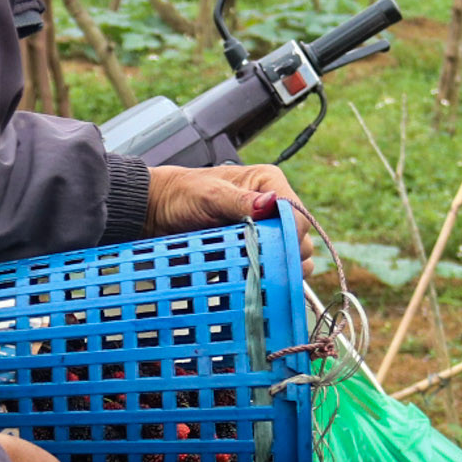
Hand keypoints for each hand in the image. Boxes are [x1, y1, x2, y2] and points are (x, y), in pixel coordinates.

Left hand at [144, 164, 314, 267]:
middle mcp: (273, 207)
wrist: (160, 213)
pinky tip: (260, 278)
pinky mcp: (257, 251)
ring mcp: (267, 231)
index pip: (297, 212)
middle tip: (259, 260)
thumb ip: (239, 200)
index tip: (273, 249)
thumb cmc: (182, 195)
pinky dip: (274, 277)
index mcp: (268, 183)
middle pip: (300, 238)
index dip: (291, 233)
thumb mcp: (209, 194)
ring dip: (282, 268)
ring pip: (295, 256)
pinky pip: (278, 268)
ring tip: (259, 271)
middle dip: (284, 253)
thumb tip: (270, 202)